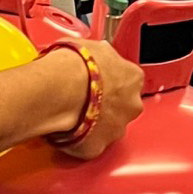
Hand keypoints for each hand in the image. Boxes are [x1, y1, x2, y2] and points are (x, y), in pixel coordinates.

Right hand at [56, 42, 144, 161]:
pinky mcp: (97, 147)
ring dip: (91, 123)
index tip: (95, 80)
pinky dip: (76, 139)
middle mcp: (130, 105)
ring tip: (68, 112)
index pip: (128, 80)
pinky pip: (87, 144)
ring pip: (106, 128)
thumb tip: (93, 54)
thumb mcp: (89, 46)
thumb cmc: (74, 65)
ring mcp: (116, 129)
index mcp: (132, 77)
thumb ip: (99, 54)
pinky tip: (63, 129)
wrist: (60, 89)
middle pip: (121, 107)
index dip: (109, 81)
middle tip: (81, 98)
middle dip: (104, 105)